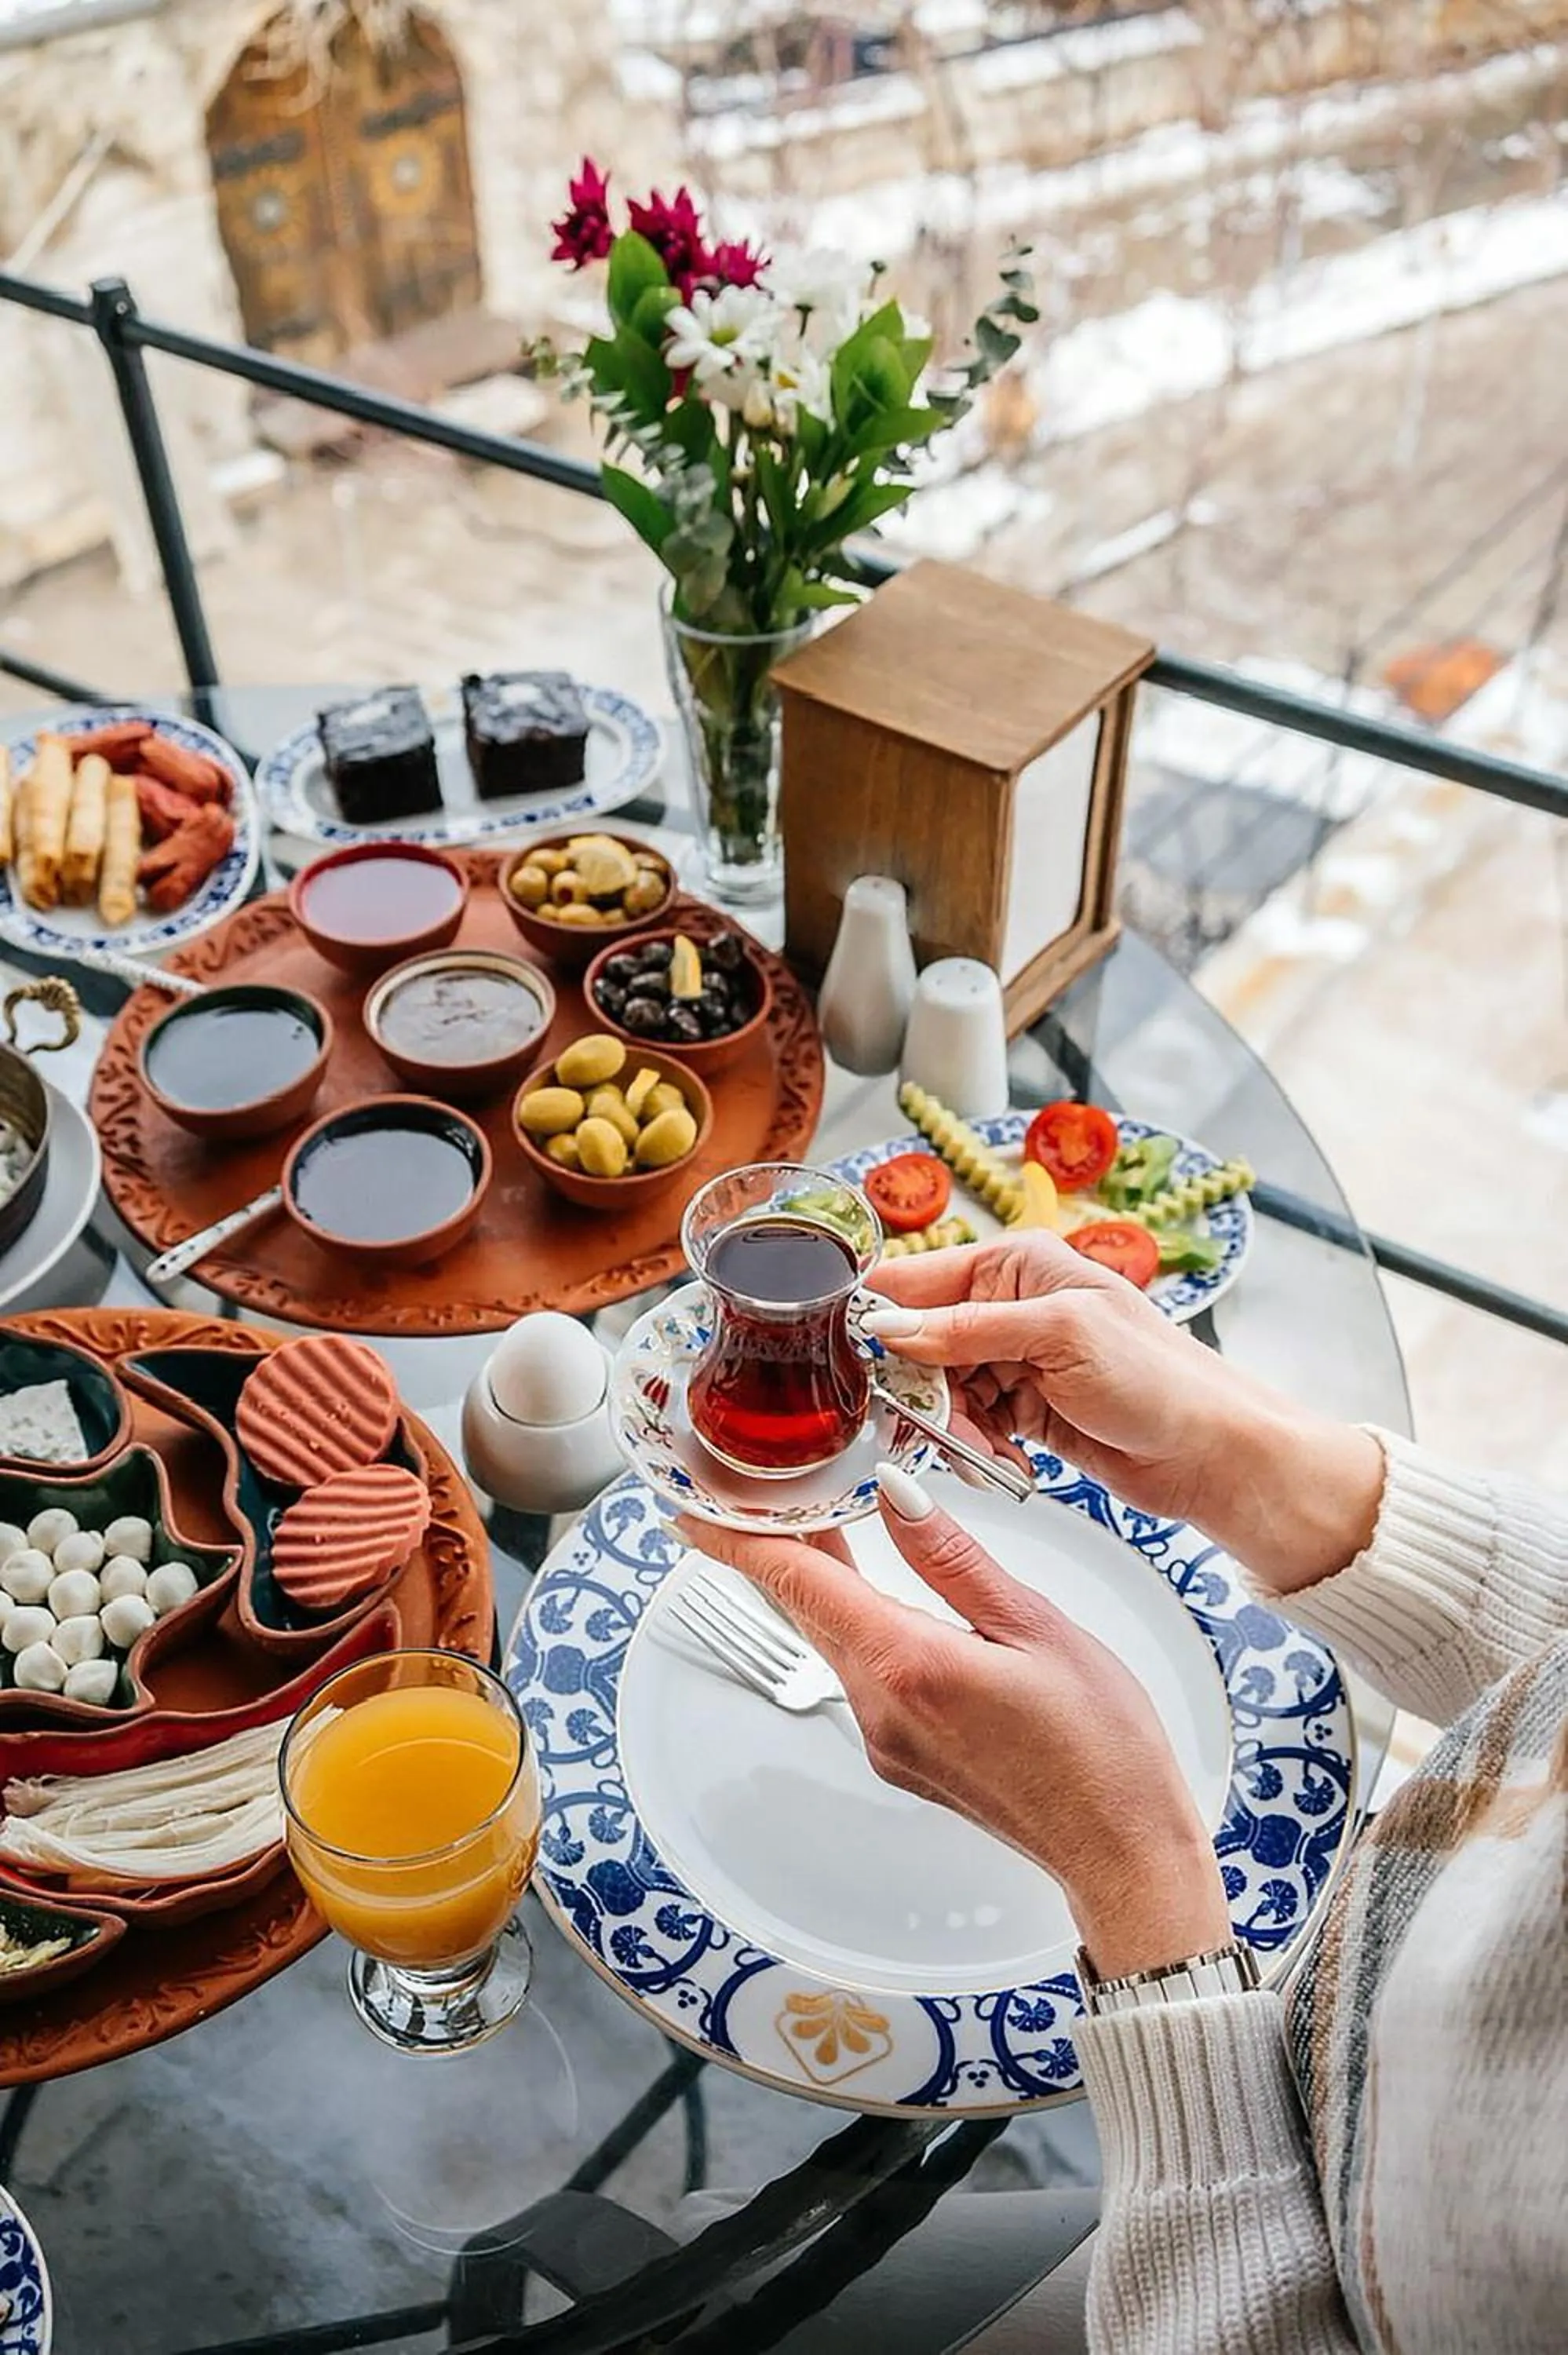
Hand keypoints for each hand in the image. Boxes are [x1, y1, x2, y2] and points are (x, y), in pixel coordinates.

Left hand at [678, 1473, 1231, 1978]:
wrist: (1120, 1852)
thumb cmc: (1102, 1748)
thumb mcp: (1036, 1626)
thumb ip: (953, 1558)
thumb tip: (895, 1493)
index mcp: (907, 1663)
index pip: (796, 1582)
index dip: (737, 1536)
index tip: (695, 1505)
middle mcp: (880, 1706)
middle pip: (804, 1607)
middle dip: (778, 1545)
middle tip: (765, 1487)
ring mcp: (887, 1738)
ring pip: (833, 1638)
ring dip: (825, 1582)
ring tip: (831, 1518)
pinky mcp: (904, 1757)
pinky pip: (864, 1672)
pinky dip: (861, 1623)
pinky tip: (885, 1595)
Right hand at [865, 1234, 1383, 1596]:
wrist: (1213, 1454)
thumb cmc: (1160, 1379)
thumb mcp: (1059, 1336)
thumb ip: (968, 1329)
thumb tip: (890, 1327)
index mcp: (1017, 1264)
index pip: (915, 1279)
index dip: (879, 1320)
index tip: (855, 1365)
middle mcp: (1009, 1305)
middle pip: (919, 1342)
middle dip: (918, 1390)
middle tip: (928, 1428)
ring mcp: (1015, 1359)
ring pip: (939, 1391)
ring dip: (950, 1427)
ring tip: (982, 1453)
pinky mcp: (1023, 1408)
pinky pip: (968, 1425)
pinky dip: (974, 1448)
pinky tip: (1002, 1463)